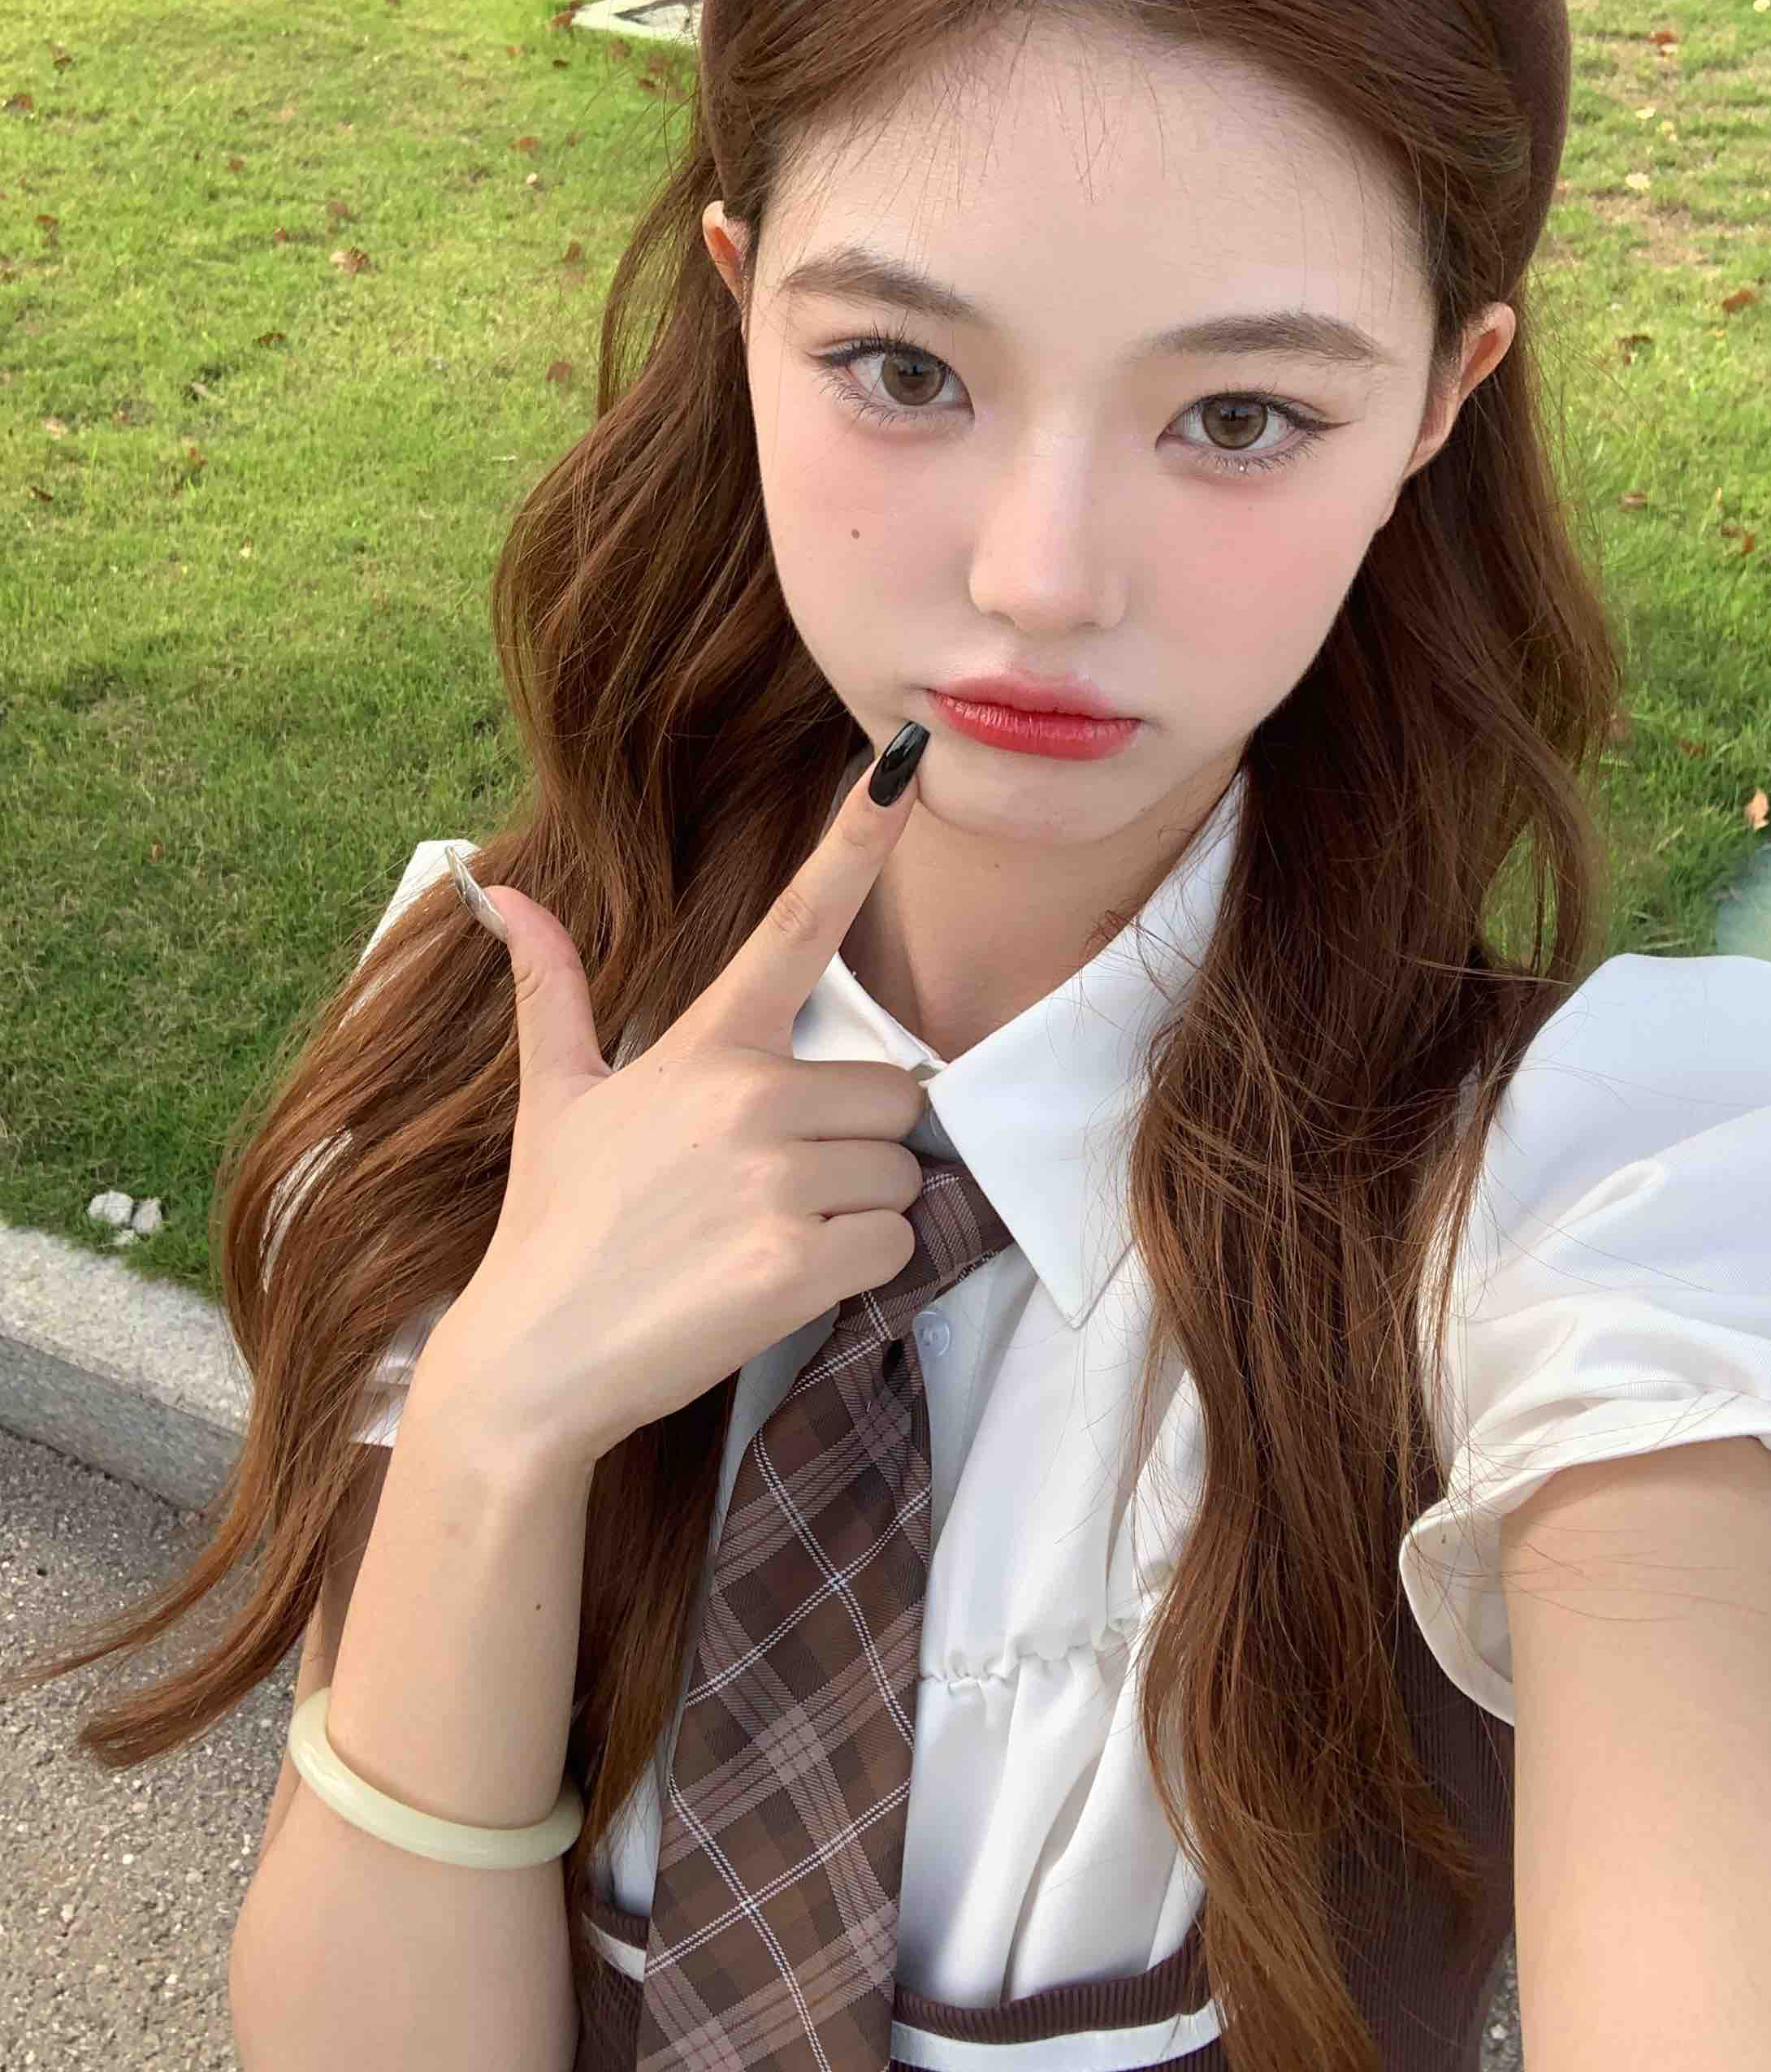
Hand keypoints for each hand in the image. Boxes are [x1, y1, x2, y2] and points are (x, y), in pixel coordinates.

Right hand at [422, 734, 932, 1475]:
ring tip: (766, 1234)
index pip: (798, 923)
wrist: (531, 1365)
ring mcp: (776, 1178)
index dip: (858, 839)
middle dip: (858, 1142)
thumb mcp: (552, 1097)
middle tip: (775, 1186)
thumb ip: (550, 989)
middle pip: (895, 1093)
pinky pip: (895, 1243)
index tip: (906, 765)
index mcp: (703, 1044)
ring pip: (903, 1172)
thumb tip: (503, 896)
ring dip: (861, 1207)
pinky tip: (781, 1283)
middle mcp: (749, 1095)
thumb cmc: (552, 1227)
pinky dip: (860, 1269)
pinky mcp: (799, 1262)